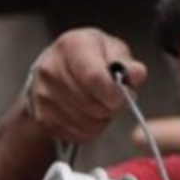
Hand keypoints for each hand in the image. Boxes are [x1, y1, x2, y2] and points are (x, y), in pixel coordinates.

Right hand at [21, 29, 148, 144]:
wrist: (60, 67)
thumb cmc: (91, 57)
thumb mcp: (113, 51)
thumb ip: (128, 64)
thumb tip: (137, 74)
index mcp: (72, 45)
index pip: (94, 78)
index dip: (113, 93)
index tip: (121, 95)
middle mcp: (51, 67)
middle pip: (91, 104)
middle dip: (109, 107)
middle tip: (113, 99)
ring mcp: (43, 93)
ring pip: (86, 123)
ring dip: (101, 119)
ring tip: (101, 104)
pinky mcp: (42, 116)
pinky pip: (77, 134)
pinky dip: (90, 130)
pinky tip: (89, 115)